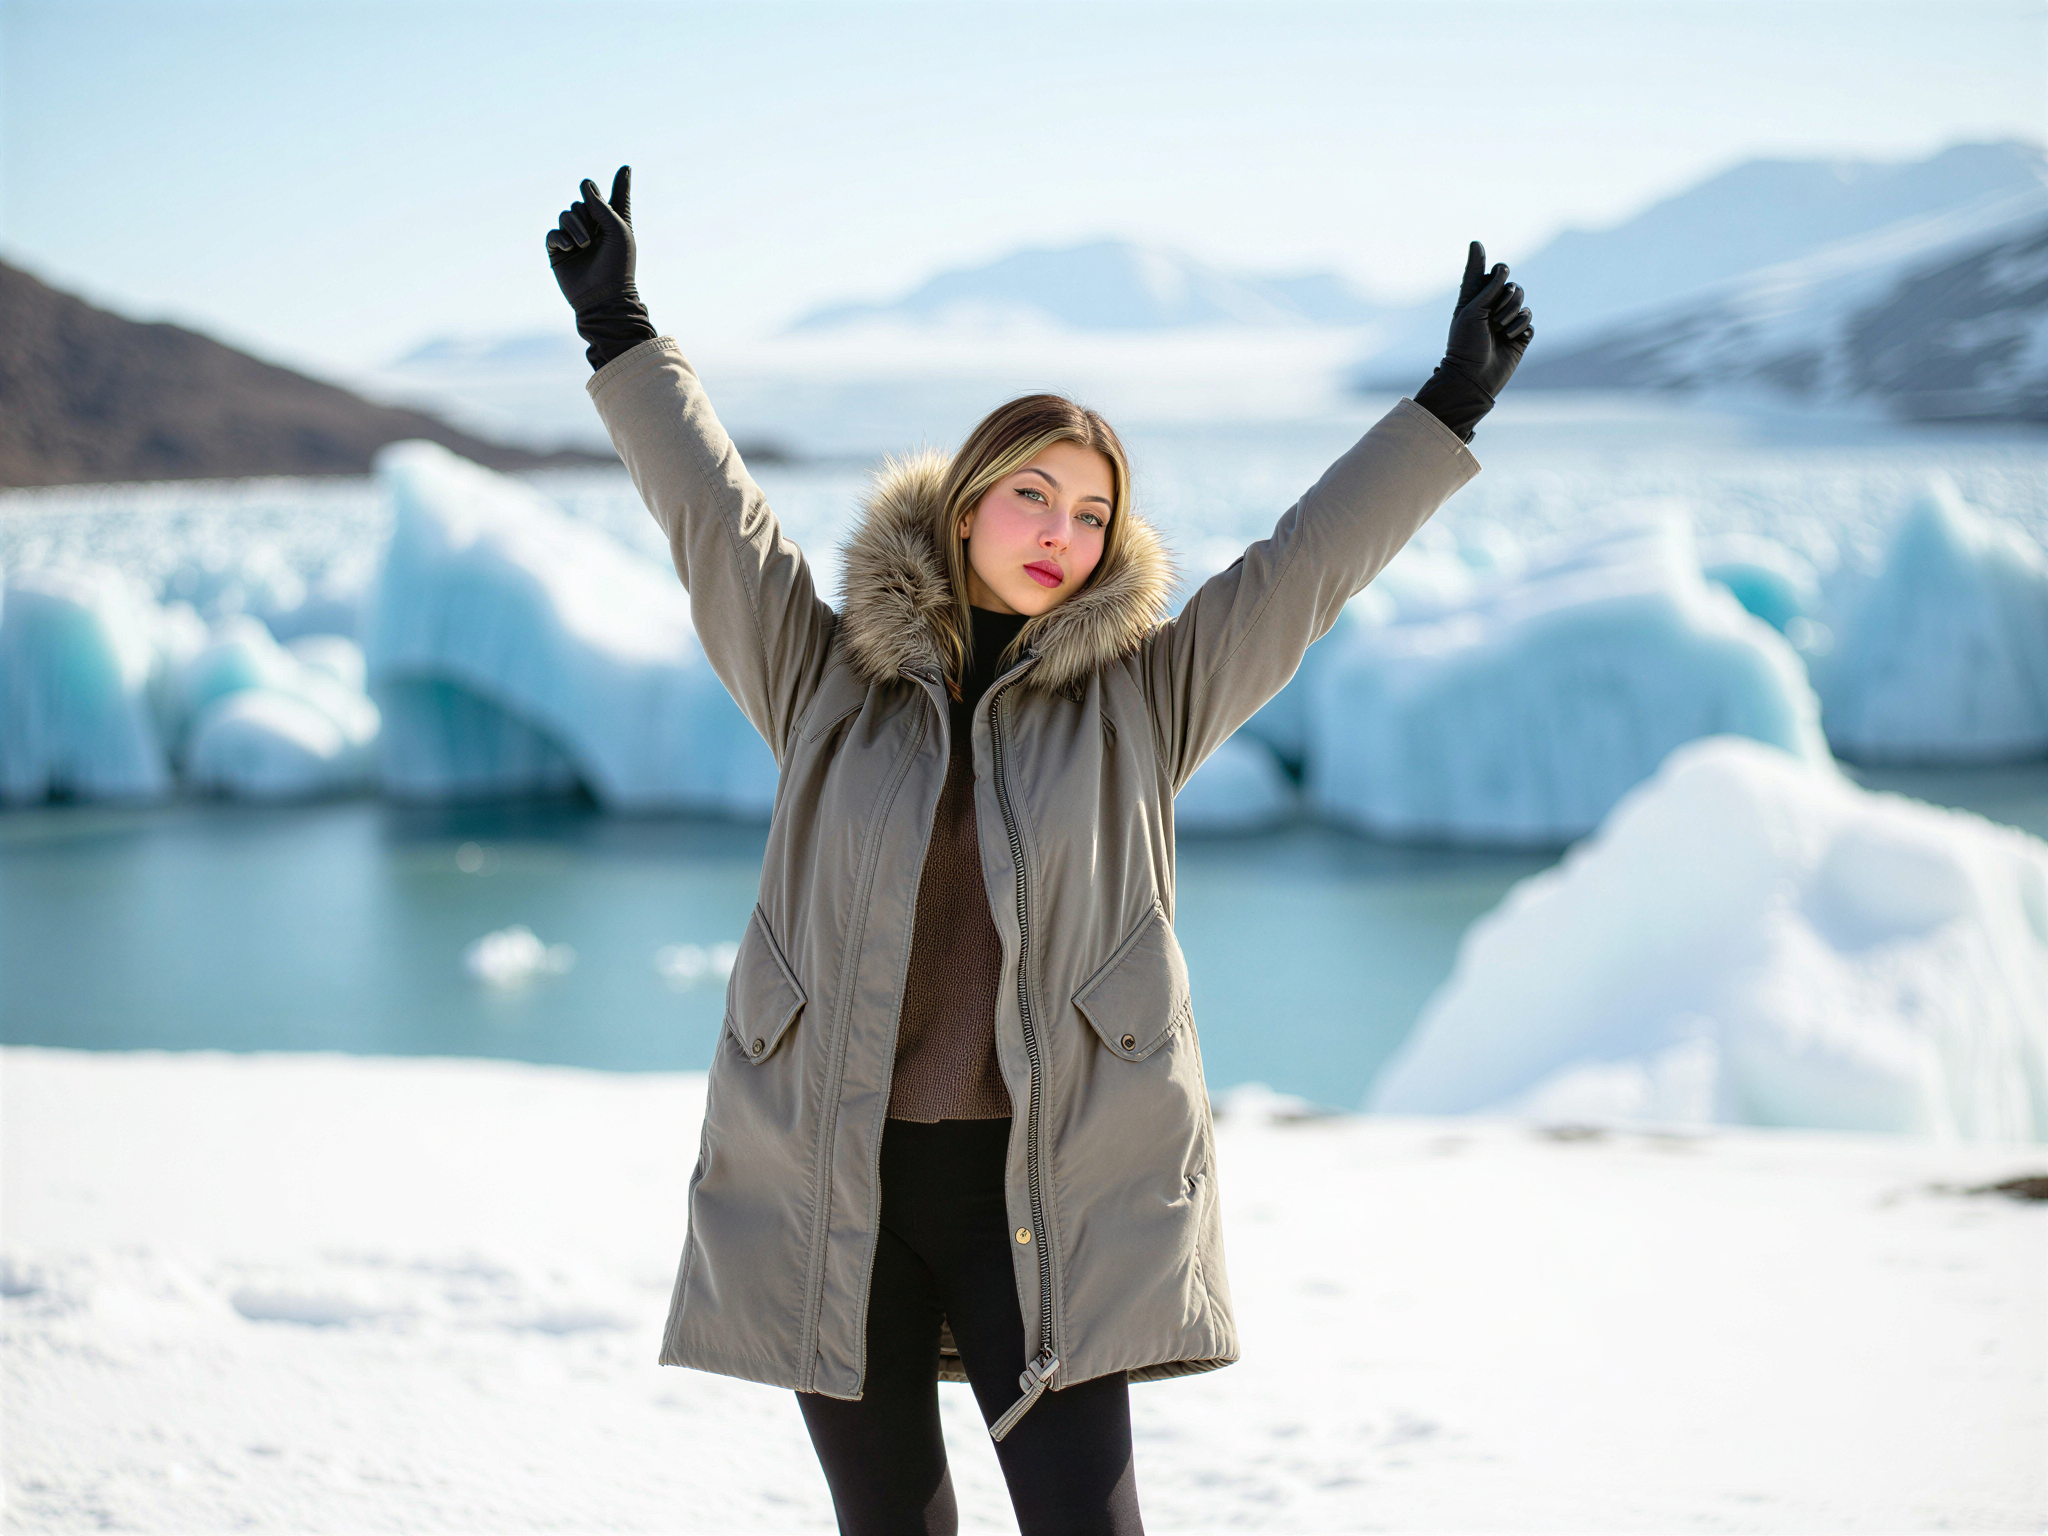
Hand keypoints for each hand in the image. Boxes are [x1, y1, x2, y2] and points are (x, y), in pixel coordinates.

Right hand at [543, 166, 656, 370]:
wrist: (602, 298)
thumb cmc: (617, 266)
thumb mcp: (617, 231)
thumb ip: (603, 206)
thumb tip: (586, 186)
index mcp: (614, 225)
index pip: (615, 199)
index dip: (620, 185)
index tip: (626, 169)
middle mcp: (594, 230)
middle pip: (582, 202)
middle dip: (586, 213)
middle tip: (594, 236)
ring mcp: (575, 240)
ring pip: (566, 214)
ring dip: (575, 226)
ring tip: (584, 244)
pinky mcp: (559, 251)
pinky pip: (553, 232)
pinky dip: (561, 237)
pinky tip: (570, 248)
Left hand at [1443, 241, 1533, 397]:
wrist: (1474, 377)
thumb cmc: (1465, 345)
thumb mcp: (1472, 311)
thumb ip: (1488, 287)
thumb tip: (1501, 265)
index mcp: (1475, 299)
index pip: (1489, 273)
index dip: (1490, 267)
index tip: (1484, 256)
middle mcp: (1492, 308)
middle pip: (1511, 285)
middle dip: (1506, 298)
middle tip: (1492, 317)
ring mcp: (1507, 321)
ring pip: (1522, 302)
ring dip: (1512, 314)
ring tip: (1499, 330)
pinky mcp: (1520, 335)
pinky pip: (1529, 319)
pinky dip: (1520, 327)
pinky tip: (1509, 339)